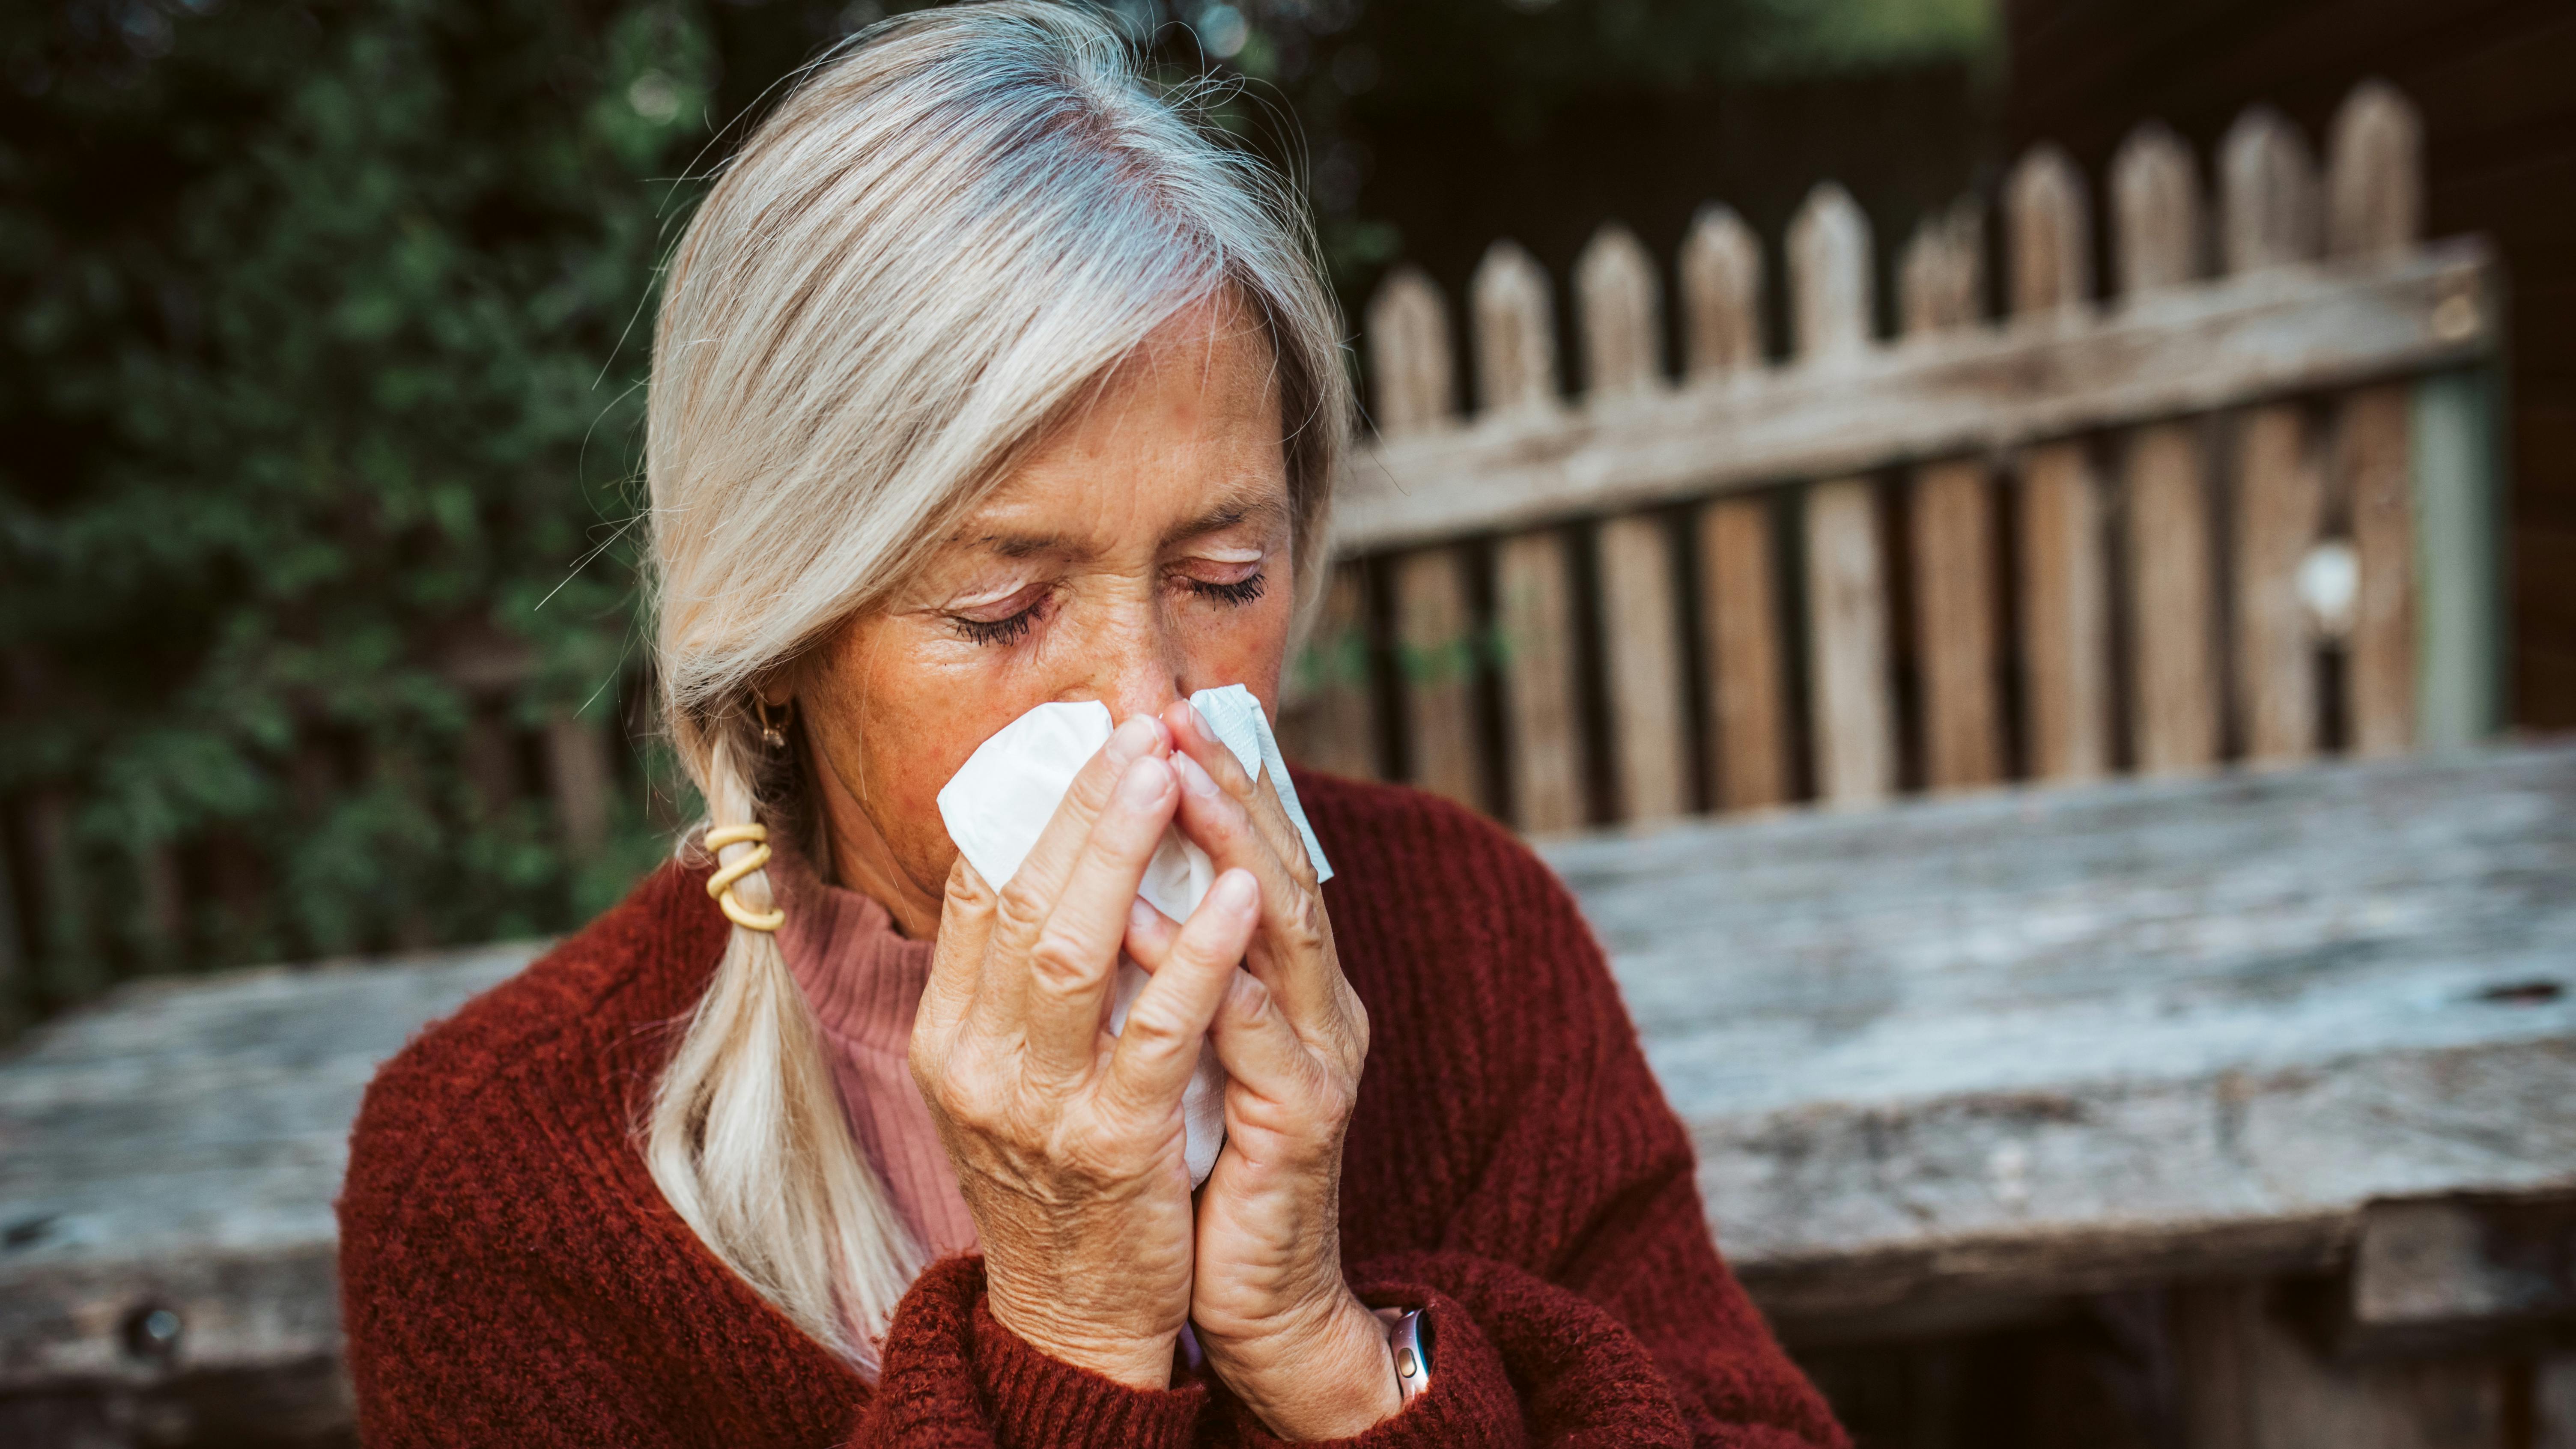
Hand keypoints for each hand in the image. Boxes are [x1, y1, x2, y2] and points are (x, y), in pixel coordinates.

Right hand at [911, 714, 1261, 1389]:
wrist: (1074, 1315)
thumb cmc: (1059, 1174)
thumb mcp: (1009, 1071)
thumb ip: (1018, 980)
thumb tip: (1049, 855)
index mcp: (947, 1032)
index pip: (978, 888)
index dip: (1030, 802)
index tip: (1082, 732)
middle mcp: (973, 1061)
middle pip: (1020, 899)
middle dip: (1080, 805)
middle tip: (1135, 729)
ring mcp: (1037, 1105)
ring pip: (1072, 948)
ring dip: (1127, 852)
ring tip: (1175, 776)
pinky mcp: (1112, 1144)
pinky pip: (1155, 1032)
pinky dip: (1195, 956)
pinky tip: (1237, 896)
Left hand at [1124, 701, 1399, 1436]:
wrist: (1256, 1305)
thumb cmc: (1201, 1170)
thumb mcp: (1180, 1049)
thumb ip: (1163, 972)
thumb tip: (1095, 883)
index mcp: (1288, 986)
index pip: (1257, 858)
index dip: (1220, 781)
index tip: (1162, 711)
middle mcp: (1316, 1006)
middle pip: (1278, 868)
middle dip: (1226, 785)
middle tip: (1173, 713)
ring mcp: (1318, 1061)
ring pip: (1276, 931)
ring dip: (1224, 847)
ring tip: (1168, 777)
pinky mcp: (1301, 1122)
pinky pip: (1248, 1031)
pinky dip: (1204, 968)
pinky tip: (1151, 919)